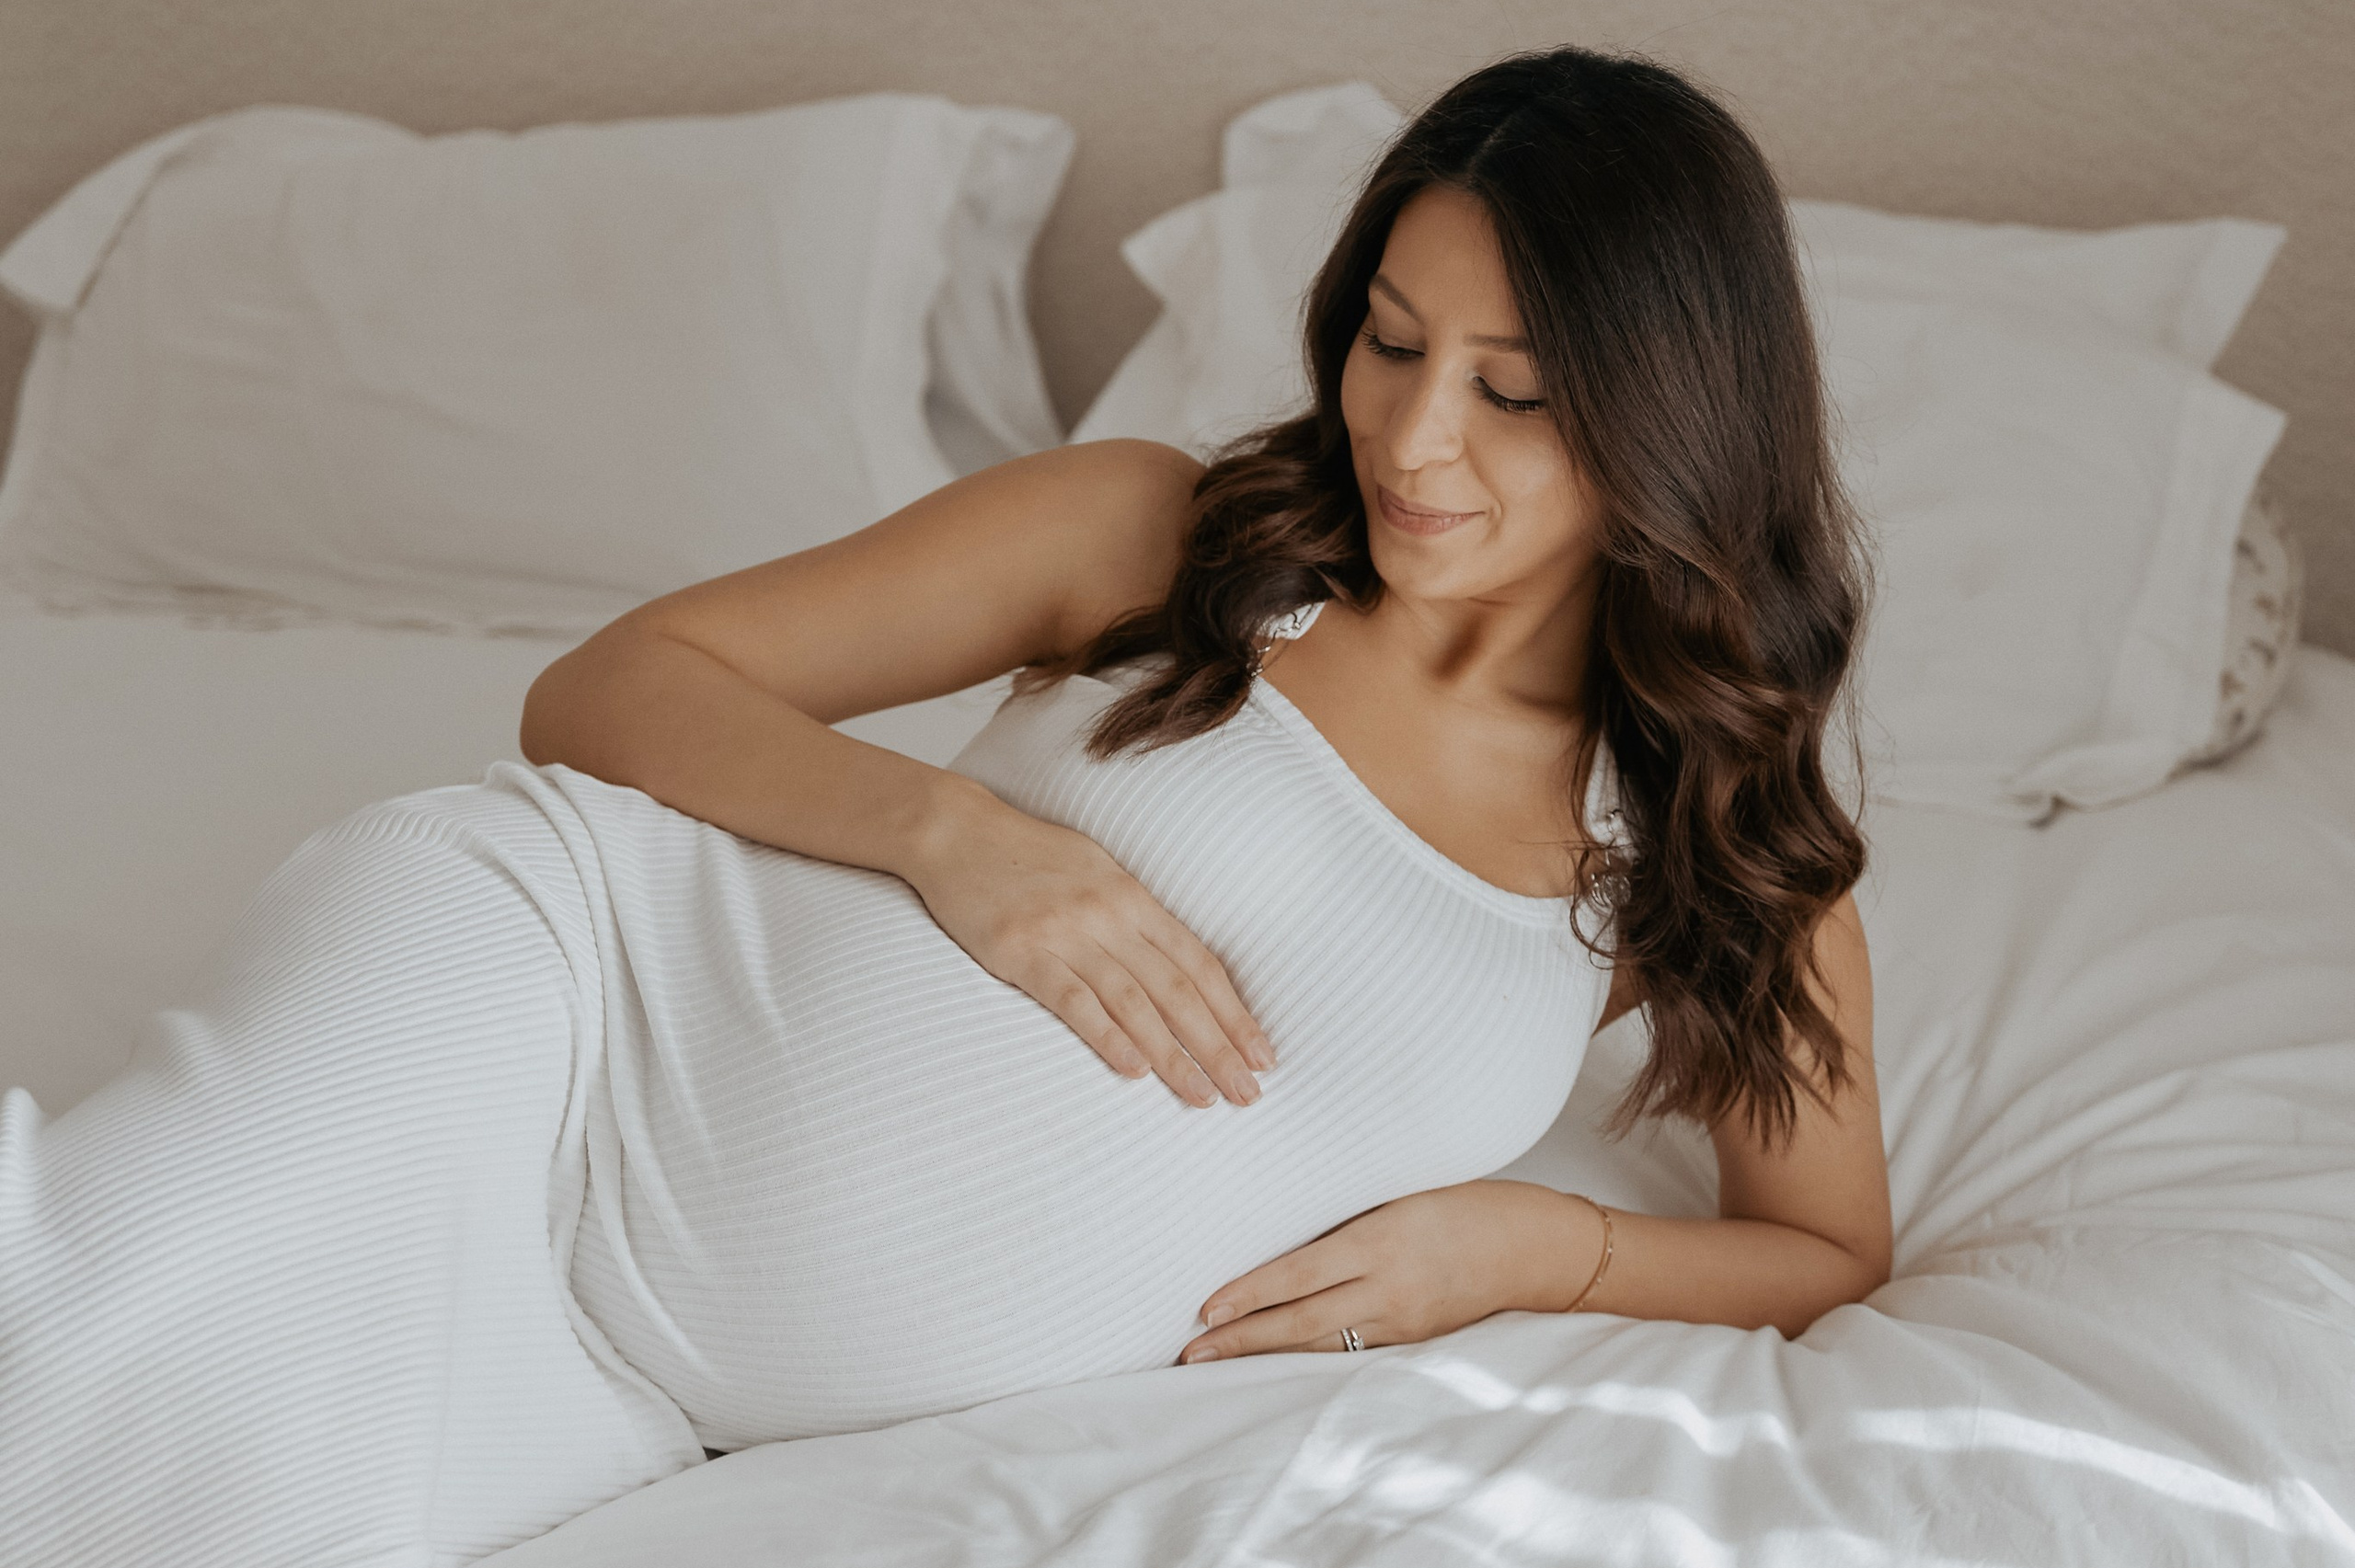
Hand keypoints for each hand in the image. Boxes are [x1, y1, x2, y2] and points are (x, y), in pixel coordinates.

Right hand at [902, 781, 1274, 1106]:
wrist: (957, 831)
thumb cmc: (1028, 855)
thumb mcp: (1097, 870)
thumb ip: (1135, 917)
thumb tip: (1177, 965)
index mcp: (1132, 897)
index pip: (1199, 964)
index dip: (1235, 1013)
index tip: (1263, 1055)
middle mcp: (1108, 915)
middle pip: (1178, 989)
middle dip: (1219, 1045)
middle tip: (1249, 1093)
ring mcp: (1064, 933)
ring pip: (1134, 1002)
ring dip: (1173, 1054)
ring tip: (1203, 1096)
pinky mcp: (1021, 952)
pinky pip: (1072, 1000)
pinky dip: (1106, 1036)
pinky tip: (1134, 1070)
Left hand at [1178, 1180, 1601, 1360]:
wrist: (1536, 1246)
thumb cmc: (1469, 1200)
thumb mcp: (1403, 1192)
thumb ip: (1351, 1214)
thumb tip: (1286, 1219)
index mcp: (1381, 1241)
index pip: (1297, 1275)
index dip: (1248, 1295)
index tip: (1205, 1308)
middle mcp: (1388, 1288)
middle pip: (1300, 1323)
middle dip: (1240, 1339)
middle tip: (1189, 1352)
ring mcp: (1401, 1320)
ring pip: (1319, 1344)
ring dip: (1265, 1351)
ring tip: (1215, 1358)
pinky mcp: (1413, 1338)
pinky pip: (1350, 1348)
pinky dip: (1308, 1351)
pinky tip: (1275, 1355)